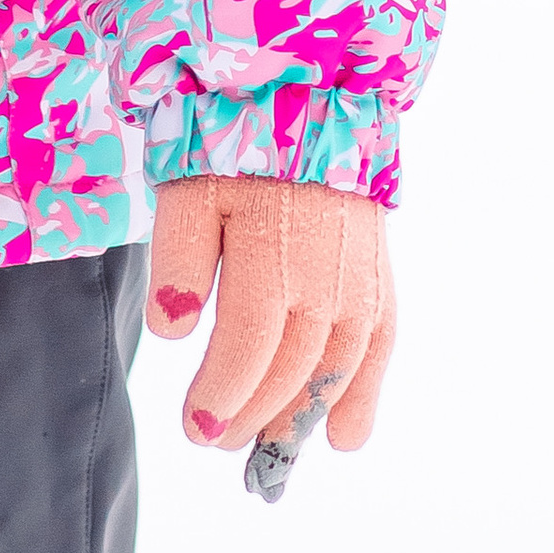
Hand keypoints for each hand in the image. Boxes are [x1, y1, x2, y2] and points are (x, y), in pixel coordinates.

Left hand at [146, 175, 395, 457]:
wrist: (307, 101)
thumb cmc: (232, 148)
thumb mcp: (188, 185)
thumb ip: (179, 256)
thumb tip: (173, 329)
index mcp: (269, 246)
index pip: (249, 342)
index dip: (224, 393)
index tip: (194, 427)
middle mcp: (324, 272)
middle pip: (290, 367)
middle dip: (251, 414)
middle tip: (215, 439)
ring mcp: (360, 278)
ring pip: (335, 369)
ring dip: (300, 419)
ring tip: (265, 450)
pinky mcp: (380, 277)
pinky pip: (379, 348)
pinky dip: (363, 396)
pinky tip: (342, 439)